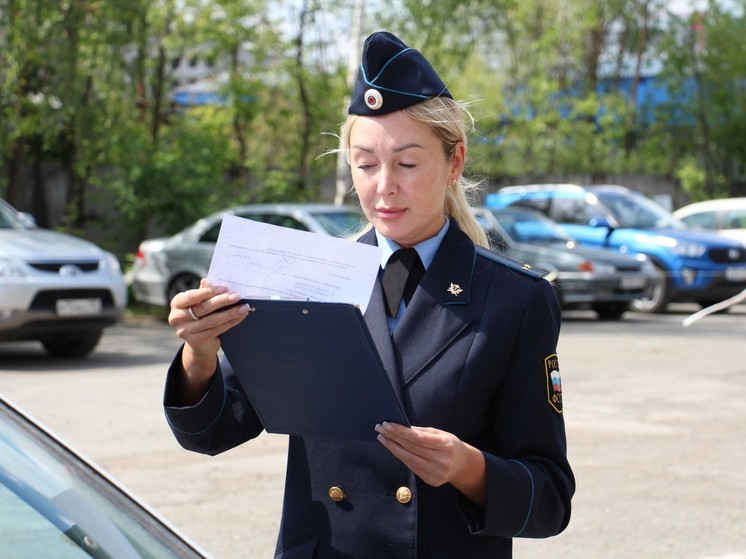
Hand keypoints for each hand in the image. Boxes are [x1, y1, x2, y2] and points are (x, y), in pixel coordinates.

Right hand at [168, 279, 251, 401]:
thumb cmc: (200, 315)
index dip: (208, 292)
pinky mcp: (196, 341)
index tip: (225, 288)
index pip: (192, 296)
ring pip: (212, 320)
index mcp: (177, 303)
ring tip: (244, 307)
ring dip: (230, 313)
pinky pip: (217, 330)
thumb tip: (208, 280)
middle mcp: (177, 318)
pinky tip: (240, 317)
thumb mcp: (199, 302)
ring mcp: (185, 331)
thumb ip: (203, 292)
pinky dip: (230, 322)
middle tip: (237, 296)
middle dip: (222, 301)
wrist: (199, 342)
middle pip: (203, 308)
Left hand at [375, 422, 486, 505]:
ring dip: (393, 448)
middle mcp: (441, 461)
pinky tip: (393, 449)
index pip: (418, 438)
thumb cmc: (450, 445)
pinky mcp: (431, 481)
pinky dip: (401, 457)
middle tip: (380, 429)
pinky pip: (412, 467)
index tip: (387, 424)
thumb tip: (401, 427)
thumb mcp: (440, 433)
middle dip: (393, 438)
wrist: (462, 465)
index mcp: (445, 445)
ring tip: (382, 438)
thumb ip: (421, 431)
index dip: (400, 431)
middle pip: (411, 449)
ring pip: (408, 459)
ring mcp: (436, 473)